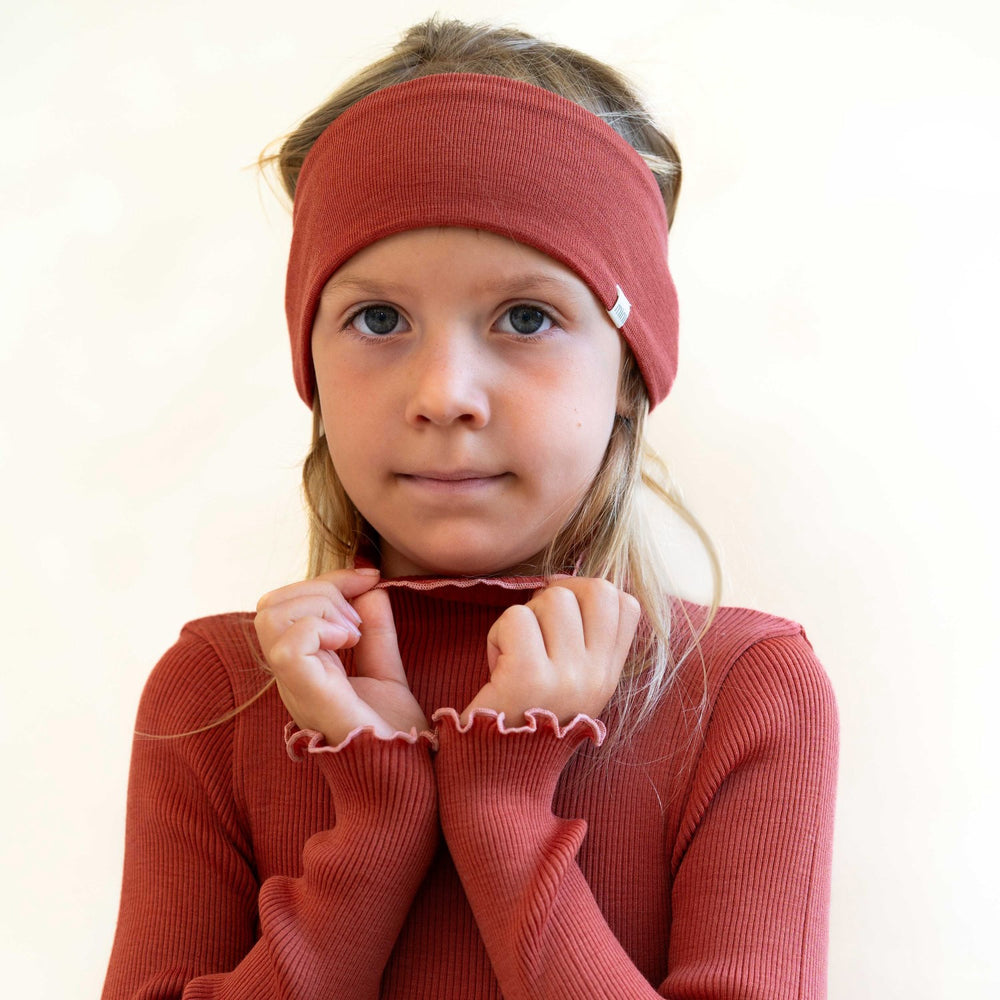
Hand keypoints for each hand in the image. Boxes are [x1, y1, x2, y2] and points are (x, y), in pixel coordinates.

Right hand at [254, 568, 427, 744]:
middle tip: (360, 621)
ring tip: (354, 633)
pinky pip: (288, 646)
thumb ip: (375, 630)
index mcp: (303, 668)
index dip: (329, 579)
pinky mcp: (310, 698)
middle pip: (270, 604)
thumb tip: (370, 586)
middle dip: (321, 589)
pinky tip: (350, 643)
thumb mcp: (385, 669)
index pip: (286, 602)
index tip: (371, 577)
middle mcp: (290, 678)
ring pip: (270, 616)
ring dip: (320, 607)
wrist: (410, 776)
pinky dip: (319, 628)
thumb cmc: (395, 734)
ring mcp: (295, 688)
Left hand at [461, 577, 639, 726]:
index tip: (559, 619)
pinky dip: (496, 636)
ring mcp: (568, 678)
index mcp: (608, 676)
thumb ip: (582, 641)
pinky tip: (496, 669)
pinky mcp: (530, 677)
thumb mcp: (569, 684)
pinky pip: (516, 618)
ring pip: (553, 598)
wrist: (494, 782)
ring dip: (522, 618)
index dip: (588, 595)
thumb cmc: (522, 720)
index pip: (626, 604)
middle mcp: (597, 677)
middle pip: (596, 589)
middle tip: (534, 633)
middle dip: (557, 597)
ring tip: (513, 656)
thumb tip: (567, 581)